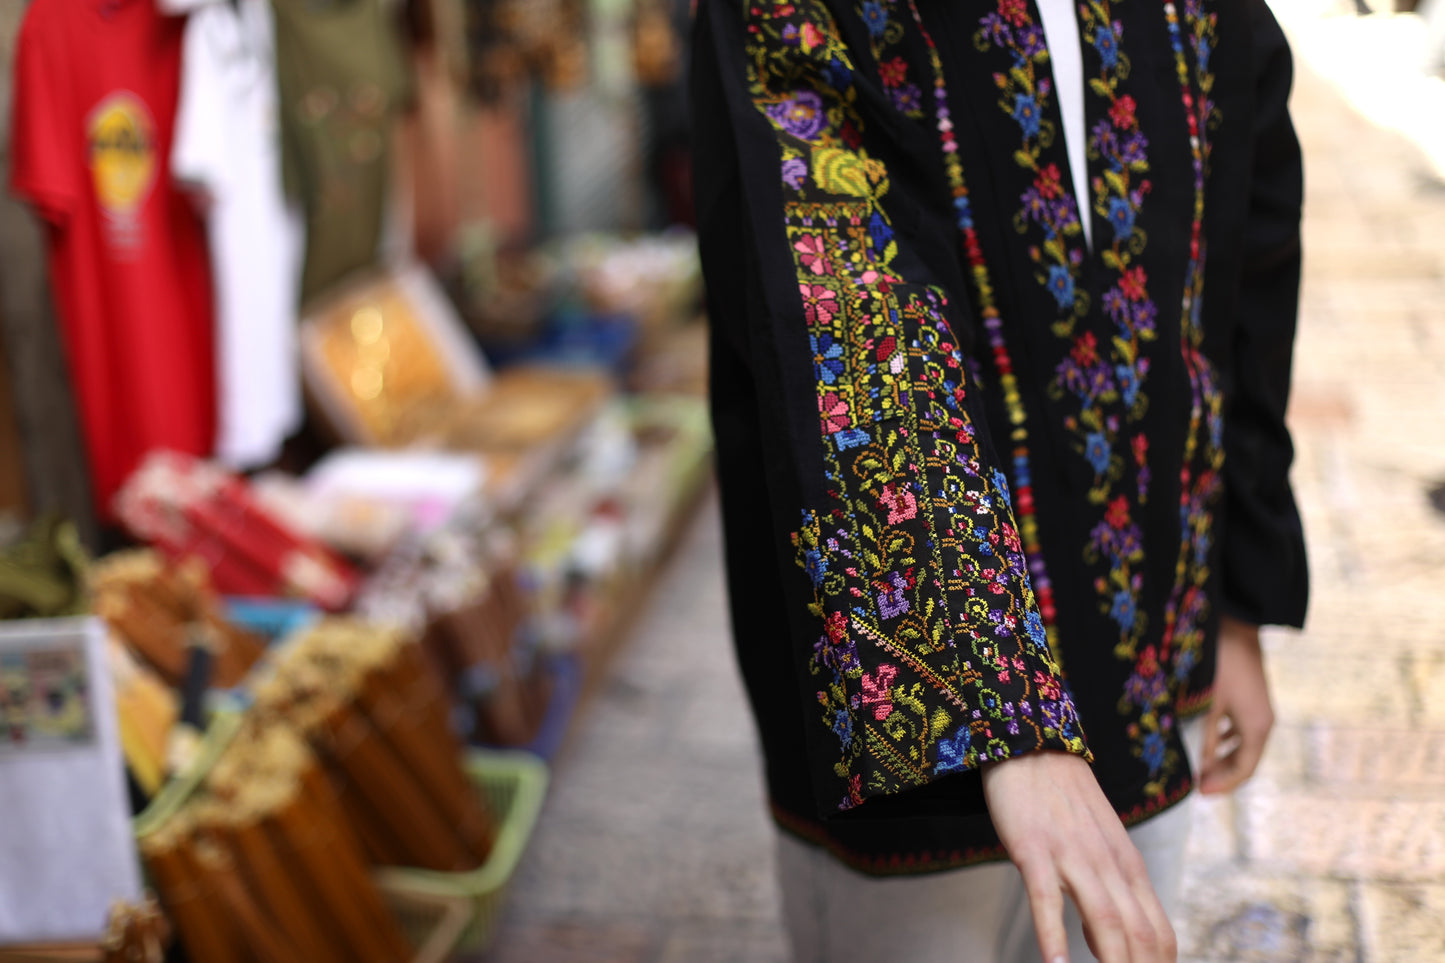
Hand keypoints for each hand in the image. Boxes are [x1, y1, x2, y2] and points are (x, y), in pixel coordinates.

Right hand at [982, 751, 1176, 962]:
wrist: (1033, 744)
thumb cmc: (1064, 799)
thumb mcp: (1099, 846)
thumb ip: (1109, 895)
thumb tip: (1104, 945)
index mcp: (1129, 868)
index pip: (1161, 937)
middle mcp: (1110, 866)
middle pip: (1140, 939)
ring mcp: (1073, 857)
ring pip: (1106, 924)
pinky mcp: (1033, 849)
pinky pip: (1047, 900)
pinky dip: (1053, 937)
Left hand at [1198, 615, 1273, 794]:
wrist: (1237, 624)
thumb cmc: (1220, 664)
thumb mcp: (1208, 703)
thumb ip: (1203, 737)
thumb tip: (1199, 768)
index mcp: (1257, 727)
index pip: (1244, 770)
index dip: (1222, 784)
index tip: (1199, 792)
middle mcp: (1263, 721)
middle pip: (1244, 760)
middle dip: (1221, 774)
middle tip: (1195, 784)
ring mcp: (1259, 709)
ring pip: (1242, 745)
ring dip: (1221, 757)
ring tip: (1197, 766)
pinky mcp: (1251, 698)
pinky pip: (1240, 729)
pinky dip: (1224, 740)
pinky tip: (1206, 740)